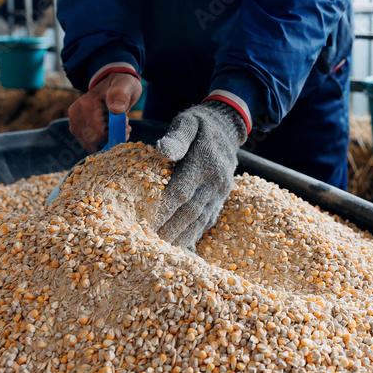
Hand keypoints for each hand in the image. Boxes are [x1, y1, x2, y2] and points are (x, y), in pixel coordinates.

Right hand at [68, 73, 139, 151]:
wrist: (113, 84)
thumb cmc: (121, 85)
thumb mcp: (126, 85)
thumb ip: (120, 95)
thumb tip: (116, 109)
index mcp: (85, 104)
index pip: (98, 134)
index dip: (115, 134)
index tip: (126, 125)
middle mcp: (75, 115)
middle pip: (94, 142)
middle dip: (111, 138)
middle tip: (124, 126)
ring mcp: (74, 123)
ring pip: (91, 146)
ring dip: (108, 141)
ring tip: (117, 126)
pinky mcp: (76, 129)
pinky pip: (89, 145)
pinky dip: (102, 142)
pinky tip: (111, 131)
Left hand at [154, 101, 246, 249]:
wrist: (228, 128)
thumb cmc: (200, 125)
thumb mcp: (188, 123)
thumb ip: (177, 137)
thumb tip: (163, 150)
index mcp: (205, 163)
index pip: (181, 192)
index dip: (163, 210)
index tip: (144, 222)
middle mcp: (216, 181)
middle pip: (190, 212)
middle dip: (168, 229)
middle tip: (147, 243)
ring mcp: (221, 192)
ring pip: (200, 220)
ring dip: (180, 237)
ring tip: (160, 250)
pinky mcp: (221, 199)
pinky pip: (208, 220)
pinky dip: (193, 234)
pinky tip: (178, 244)